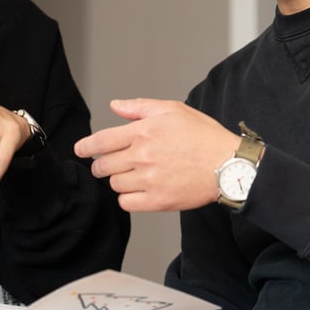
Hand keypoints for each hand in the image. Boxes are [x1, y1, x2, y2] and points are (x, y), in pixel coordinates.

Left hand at [73, 98, 238, 211]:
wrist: (228, 165)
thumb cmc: (204, 136)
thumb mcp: (173, 110)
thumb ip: (139, 108)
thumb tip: (115, 106)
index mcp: (143, 132)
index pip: (101, 141)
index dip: (85, 147)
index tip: (80, 150)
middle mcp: (142, 155)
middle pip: (103, 165)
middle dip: (101, 165)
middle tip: (107, 165)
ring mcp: (149, 179)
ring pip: (115, 184)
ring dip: (118, 180)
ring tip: (133, 176)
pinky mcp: (157, 200)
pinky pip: (126, 203)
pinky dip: (128, 198)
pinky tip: (139, 191)